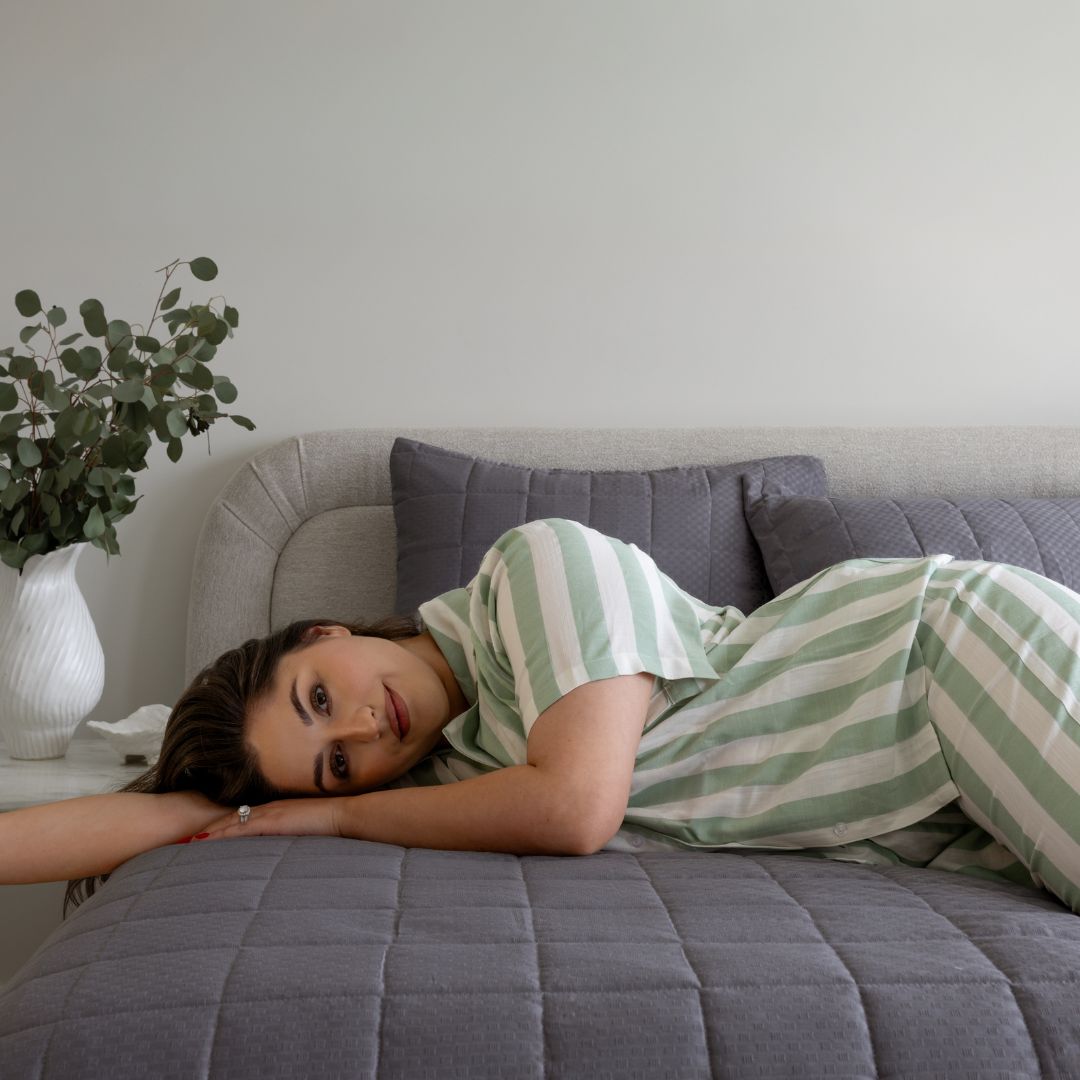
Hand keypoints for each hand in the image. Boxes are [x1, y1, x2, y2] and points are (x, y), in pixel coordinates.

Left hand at [191, 796, 344, 841]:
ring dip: (210, 833)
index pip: (240, 819)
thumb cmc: (328, 827)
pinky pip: (242, 827)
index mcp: (274, 812)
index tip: (202, 837)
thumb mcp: (304, 832)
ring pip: (231, 822)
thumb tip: (279, 856)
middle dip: (208, 830)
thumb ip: (290, 839)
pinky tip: (209, 841)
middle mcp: (267, 809)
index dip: (220, 827)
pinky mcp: (273, 820)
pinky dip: (224, 834)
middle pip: (230, 818)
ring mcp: (269, 813)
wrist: (342, 816)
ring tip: (189, 842)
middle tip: (185, 839)